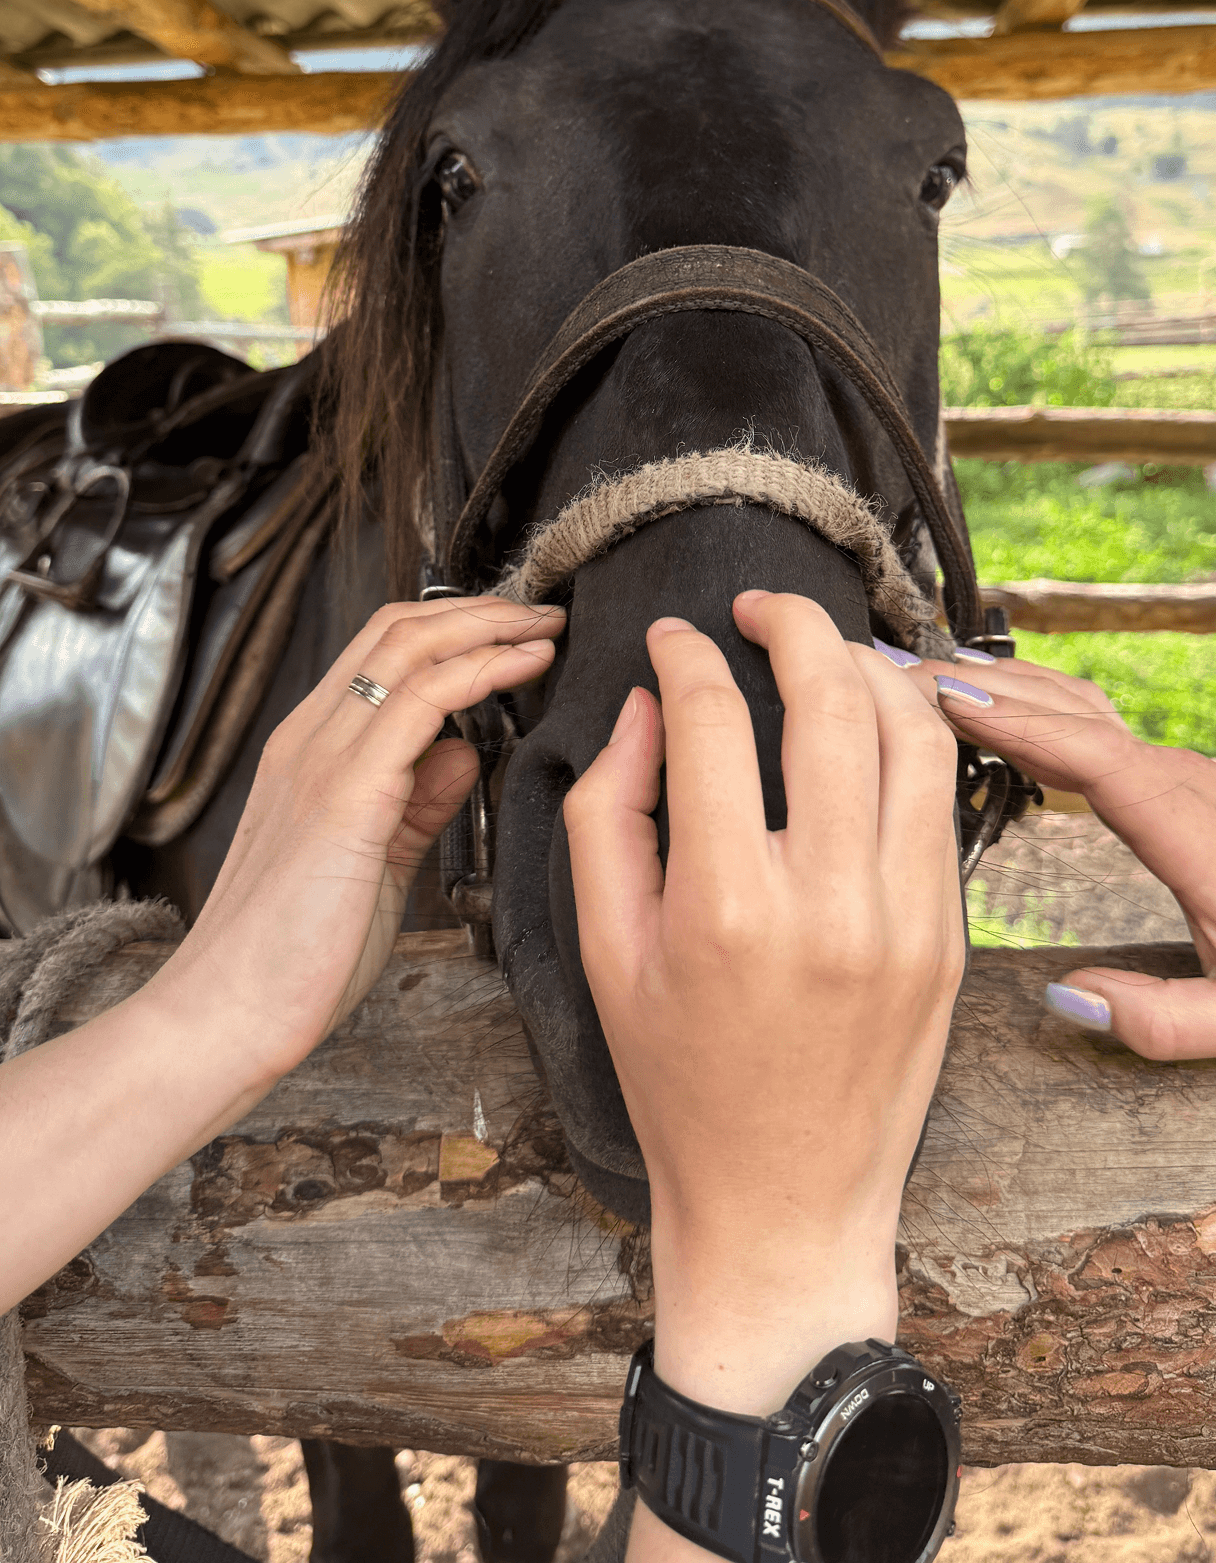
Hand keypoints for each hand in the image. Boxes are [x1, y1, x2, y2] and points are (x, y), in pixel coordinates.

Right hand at [155, 596, 564, 1084]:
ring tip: (543, 627)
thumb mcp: (372, 863)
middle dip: (479, 610)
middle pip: (396, 630)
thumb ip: (415, 805)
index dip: (454, 626)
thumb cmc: (290, 960)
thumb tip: (461, 753)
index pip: (380, 650)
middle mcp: (309, 740)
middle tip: (541, 613)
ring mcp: (322, 760)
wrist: (226, 1017)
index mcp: (309, 752)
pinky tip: (523, 667)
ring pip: (408, 648)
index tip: (515, 631)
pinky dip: (481, 671)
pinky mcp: (344, 795)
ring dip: (489, 627)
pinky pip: (421, 703)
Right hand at [565, 592, 963, 1439]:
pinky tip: (873, 720)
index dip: (683, 654)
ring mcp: (905, 920)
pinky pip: (942, 801)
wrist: (783, 1203)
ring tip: (825, 649)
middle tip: (758, 606)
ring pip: (910, 734)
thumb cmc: (680, 1084)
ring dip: (867, 666)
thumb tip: (645, 707)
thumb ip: (609, 813)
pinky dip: (912, 737)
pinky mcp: (949, 937)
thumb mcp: (605, 951)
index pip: (710, 720)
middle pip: (828, 698)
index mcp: (723, 908)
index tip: (670, 637)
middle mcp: (826, 904)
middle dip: (791, 622)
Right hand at [892, 647, 1215, 1058]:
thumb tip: (1067, 999)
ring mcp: (1177, 773)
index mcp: (1190, 831)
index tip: (947, 700)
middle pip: (1072, 711)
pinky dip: (1032, 704)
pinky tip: (992, 708)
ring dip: (1004, 686)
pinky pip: (1091, 725)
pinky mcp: (1170, 779)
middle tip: (896, 676)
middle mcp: (1183, 784)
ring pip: (1081, 707)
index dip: (1018, 721)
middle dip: (983, 686)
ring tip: (924, 679)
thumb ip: (1160, 1020)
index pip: (1093, 755)